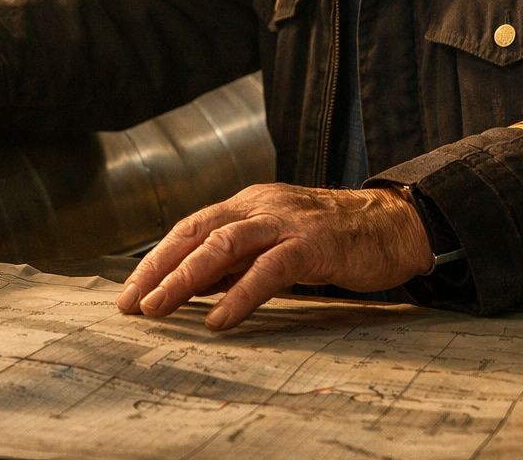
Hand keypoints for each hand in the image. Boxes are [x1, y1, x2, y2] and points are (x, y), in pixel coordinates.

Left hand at [116, 183, 433, 329]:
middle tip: (132, 304)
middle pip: (197, 233)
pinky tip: (219, 320)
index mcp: (247, 204)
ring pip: (224, 245)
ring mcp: (285, 222)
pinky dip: (239, 295)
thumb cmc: (332, 238)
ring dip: (185, 278)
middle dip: (159, 268)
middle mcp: (259, 206)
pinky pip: (268, 269)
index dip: (156, 259)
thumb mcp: (275, 244)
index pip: (190, 228)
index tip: (130, 293)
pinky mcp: (312, 244)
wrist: (392, 225)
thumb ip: (238, 260)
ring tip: (160, 307)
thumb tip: (192, 287)